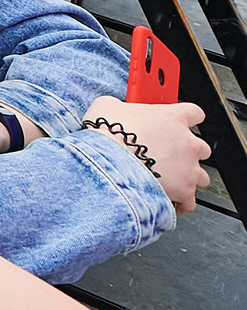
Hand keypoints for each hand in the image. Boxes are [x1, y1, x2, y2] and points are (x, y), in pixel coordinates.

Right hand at [81, 95, 209, 211]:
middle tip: (166, 155)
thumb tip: (115, 110)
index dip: (186, 118)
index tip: (179, 122)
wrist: (108, 162)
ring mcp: (189, 168)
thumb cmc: (108, 134)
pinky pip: (190, 202)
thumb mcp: (107, 106)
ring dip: (187, 178)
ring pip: (201, 176)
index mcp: (172, 118)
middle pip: (201, 148)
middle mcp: (187, 143)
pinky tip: (167, 200)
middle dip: (187, 153)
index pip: (194, 113)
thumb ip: (120, 107)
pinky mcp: (185, 191)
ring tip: (168, 181)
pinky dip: (180, 203)